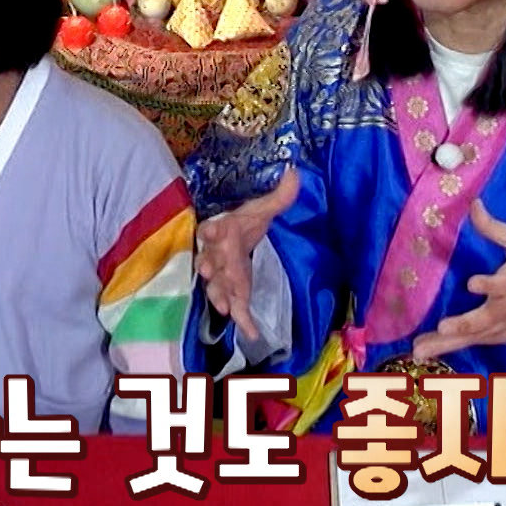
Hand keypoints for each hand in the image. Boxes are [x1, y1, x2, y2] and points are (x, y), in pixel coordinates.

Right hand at [194, 167, 299, 343]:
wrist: (237, 234)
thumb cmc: (247, 221)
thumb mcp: (264, 208)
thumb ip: (280, 195)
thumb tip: (294, 172)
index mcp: (223, 230)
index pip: (213, 230)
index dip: (211, 232)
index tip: (212, 232)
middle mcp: (216, 253)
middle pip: (212, 262)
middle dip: (214, 268)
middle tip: (214, 274)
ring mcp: (221, 275)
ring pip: (215, 287)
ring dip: (219, 295)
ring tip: (225, 307)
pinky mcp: (232, 289)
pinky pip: (234, 305)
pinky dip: (242, 320)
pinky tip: (252, 333)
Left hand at [411, 201, 505, 359]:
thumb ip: (495, 228)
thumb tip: (473, 204)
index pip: (502, 285)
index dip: (489, 284)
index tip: (472, 283)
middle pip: (484, 319)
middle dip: (463, 324)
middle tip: (442, 328)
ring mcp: (503, 327)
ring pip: (473, 336)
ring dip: (446, 344)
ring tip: (419, 351)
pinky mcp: (499, 337)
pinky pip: (472, 343)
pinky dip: (449, 348)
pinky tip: (424, 352)